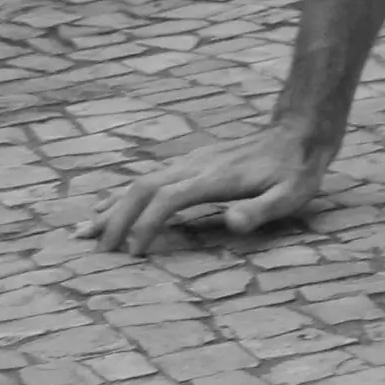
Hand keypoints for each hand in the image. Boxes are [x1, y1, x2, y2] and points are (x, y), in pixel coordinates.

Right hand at [86, 125, 332, 254]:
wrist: (300, 132)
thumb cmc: (296, 170)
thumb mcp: (291, 194)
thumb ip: (262, 210)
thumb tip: (232, 223)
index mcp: (214, 177)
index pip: (167, 199)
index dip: (146, 224)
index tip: (133, 252)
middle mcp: (195, 166)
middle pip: (142, 188)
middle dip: (115, 217)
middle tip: (93, 247)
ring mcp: (191, 161)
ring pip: (140, 181)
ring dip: (113, 206)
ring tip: (84, 230)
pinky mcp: (191, 162)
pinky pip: (149, 178)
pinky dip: (125, 195)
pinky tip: (110, 207)